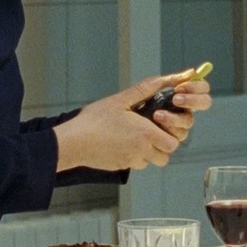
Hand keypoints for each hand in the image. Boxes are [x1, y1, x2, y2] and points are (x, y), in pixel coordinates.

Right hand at [51, 70, 210, 171]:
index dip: (170, 134)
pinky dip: (134, 157)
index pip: (172, 143)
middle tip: (151, 132)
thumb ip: (144, 90)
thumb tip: (165, 80)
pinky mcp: (120, 167)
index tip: (160, 124)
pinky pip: (135, 164)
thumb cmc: (95, 119)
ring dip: (149, 153)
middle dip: (162, 146)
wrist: (73, 142)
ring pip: (150, 162)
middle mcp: (142, 151)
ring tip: (136, 137)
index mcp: (145, 133)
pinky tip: (123, 143)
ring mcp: (131, 161)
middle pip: (165, 156)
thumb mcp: (120, 100)